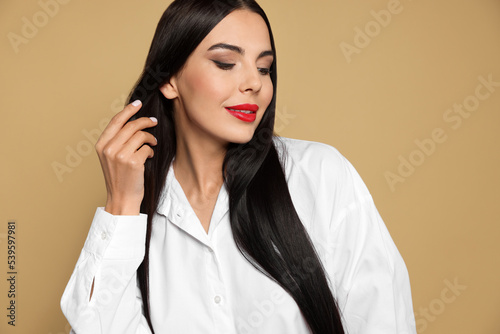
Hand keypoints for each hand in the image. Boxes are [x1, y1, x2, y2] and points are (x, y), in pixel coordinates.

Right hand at [95, 100, 157, 214]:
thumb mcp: (111, 157)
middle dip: (145, 121)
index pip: (116, 121)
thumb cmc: (119, 178)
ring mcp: (120, 155)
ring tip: (152, 143)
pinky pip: (146, 148)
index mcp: (101, 145)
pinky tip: (148, 157)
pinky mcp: (133, 162)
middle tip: (154, 122)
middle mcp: (109, 149)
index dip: (128, 110)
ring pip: (140, 135)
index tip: (138, 103)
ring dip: (150, 137)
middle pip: (131, 125)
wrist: (122, 198)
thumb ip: (116, 140)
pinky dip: (150, 151)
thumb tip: (132, 122)